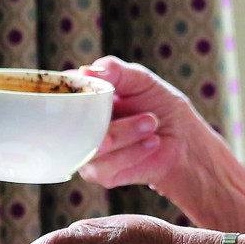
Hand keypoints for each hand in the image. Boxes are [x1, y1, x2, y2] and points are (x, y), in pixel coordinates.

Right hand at [77, 56, 220, 193]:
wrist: (183, 143)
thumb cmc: (160, 106)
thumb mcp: (142, 80)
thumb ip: (116, 71)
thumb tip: (86, 70)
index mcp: (82, 97)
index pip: (60, 93)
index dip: (74, 92)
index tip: (107, 90)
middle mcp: (78, 124)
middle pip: (73, 122)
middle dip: (111, 118)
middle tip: (149, 116)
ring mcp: (85, 148)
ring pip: (91, 144)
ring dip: (127, 134)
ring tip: (153, 124)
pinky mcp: (98, 173)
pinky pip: (104, 166)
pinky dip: (132, 153)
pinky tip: (152, 143)